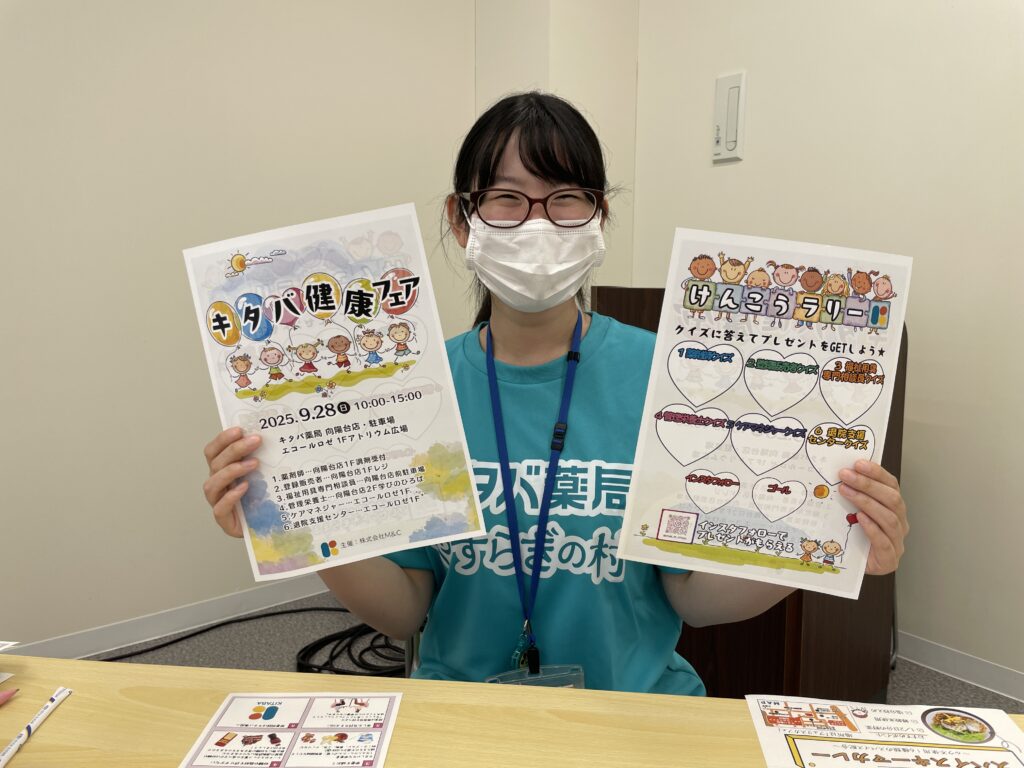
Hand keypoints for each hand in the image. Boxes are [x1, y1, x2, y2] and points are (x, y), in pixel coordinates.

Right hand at [202, 427, 260, 537]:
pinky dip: (231, 496)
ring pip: (213, 483)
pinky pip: (220, 508)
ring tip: (253, 463)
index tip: (239, 429)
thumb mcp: (262, 475)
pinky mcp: (224, 520)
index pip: (213, 451)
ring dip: (232, 470)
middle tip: (255, 440)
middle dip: (234, 449)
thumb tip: (272, 436)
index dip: (222, 439)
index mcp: (221, 470)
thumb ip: (260, 458)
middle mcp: (217, 484)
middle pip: (215, 463)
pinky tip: (245, 487)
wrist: (264, 526)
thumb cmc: (262, 498)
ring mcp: (217, 502)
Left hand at [838, 460, 907, 574]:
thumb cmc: (854, 536)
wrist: (854, 567)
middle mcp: (900, 522)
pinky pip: (884, 542)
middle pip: (891, 499)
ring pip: (889, 518)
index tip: (858, 463)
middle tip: (845, 475)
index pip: (891, 485)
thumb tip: (839, 473)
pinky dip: (872, 529)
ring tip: (846, 492)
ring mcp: (897, 542)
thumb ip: (852, 494)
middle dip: (868, 484)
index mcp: (894, 507)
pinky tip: (860, 518)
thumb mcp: (852, 511)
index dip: (876, 473)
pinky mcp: (889, 560)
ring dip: (866, 502)